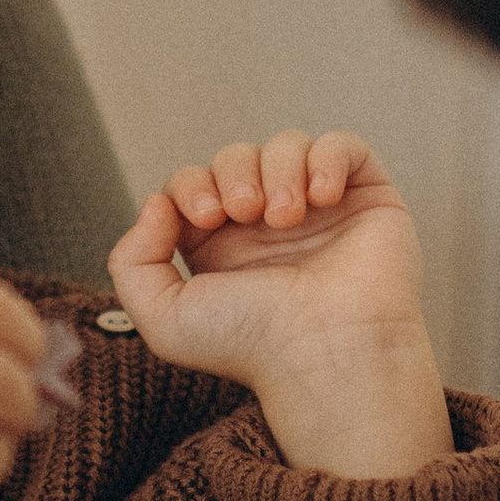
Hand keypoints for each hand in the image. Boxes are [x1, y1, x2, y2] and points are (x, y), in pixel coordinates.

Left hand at [112, 128, 451, 474]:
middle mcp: (268, 227)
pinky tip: (321, 198)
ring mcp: (319, 213)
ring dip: (278, 169)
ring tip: (286, 217)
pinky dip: (328, 158)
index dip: (191, 185)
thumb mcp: (162, 316)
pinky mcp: (367, 201)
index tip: (206, 217)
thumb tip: (156, 203)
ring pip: (287, 146)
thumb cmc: (251, 345)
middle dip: (233, 173)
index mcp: (220, 247)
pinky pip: (344, 147)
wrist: (324, 354)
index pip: (194, 183)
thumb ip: (132, 260)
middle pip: (237, 157)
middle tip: (245, 212)